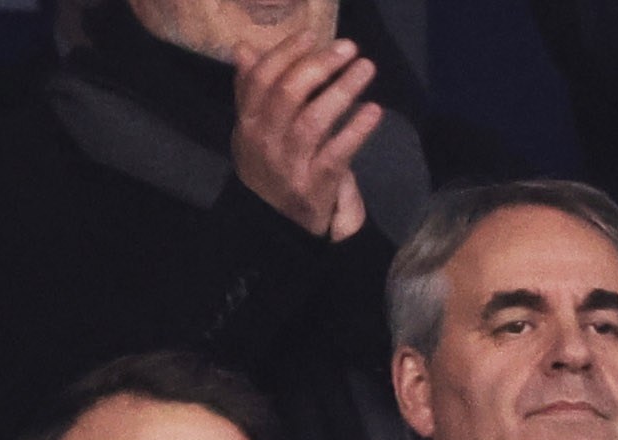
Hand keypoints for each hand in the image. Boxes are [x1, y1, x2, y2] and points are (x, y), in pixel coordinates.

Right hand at [232, 29, 381, 240]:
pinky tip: (373, 110)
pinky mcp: (315, 186)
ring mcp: (290, 165)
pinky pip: (337, 153)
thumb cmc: (271, 169)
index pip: (261, 79)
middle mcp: (264, 142)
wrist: (277, 228)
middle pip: (287, 94)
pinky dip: (357, 130)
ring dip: (342, 90)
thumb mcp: (253, 132)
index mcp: (247, 124)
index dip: (286, 53)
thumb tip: (244, 49)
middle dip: (319, 65)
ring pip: (313, 120)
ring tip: (366, 68)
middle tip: (348, 47)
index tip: (312, 34)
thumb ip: (251, 91)